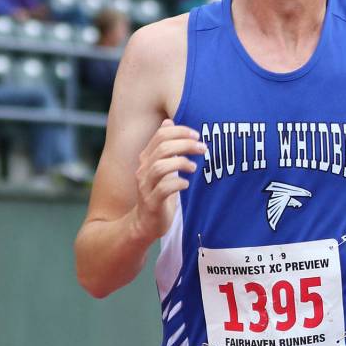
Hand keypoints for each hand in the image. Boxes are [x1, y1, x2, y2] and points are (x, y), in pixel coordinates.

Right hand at [134, 120, 204, 242]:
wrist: (145, 223)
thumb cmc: (158, 193)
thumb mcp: (162, 167)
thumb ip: (165, 147)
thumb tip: (169, 122)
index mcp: (146, 159)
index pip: (160, 135)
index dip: (180, 131)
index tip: (197, 135)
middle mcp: (143, 170)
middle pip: (162, 149)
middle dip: (185, 145)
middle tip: (203, 148)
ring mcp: (145, 187)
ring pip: (160, 167)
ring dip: (181, 163)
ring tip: (194, 167)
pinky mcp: (152, 203)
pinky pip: (163, 189)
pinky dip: (177, 183)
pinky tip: (186, 184)